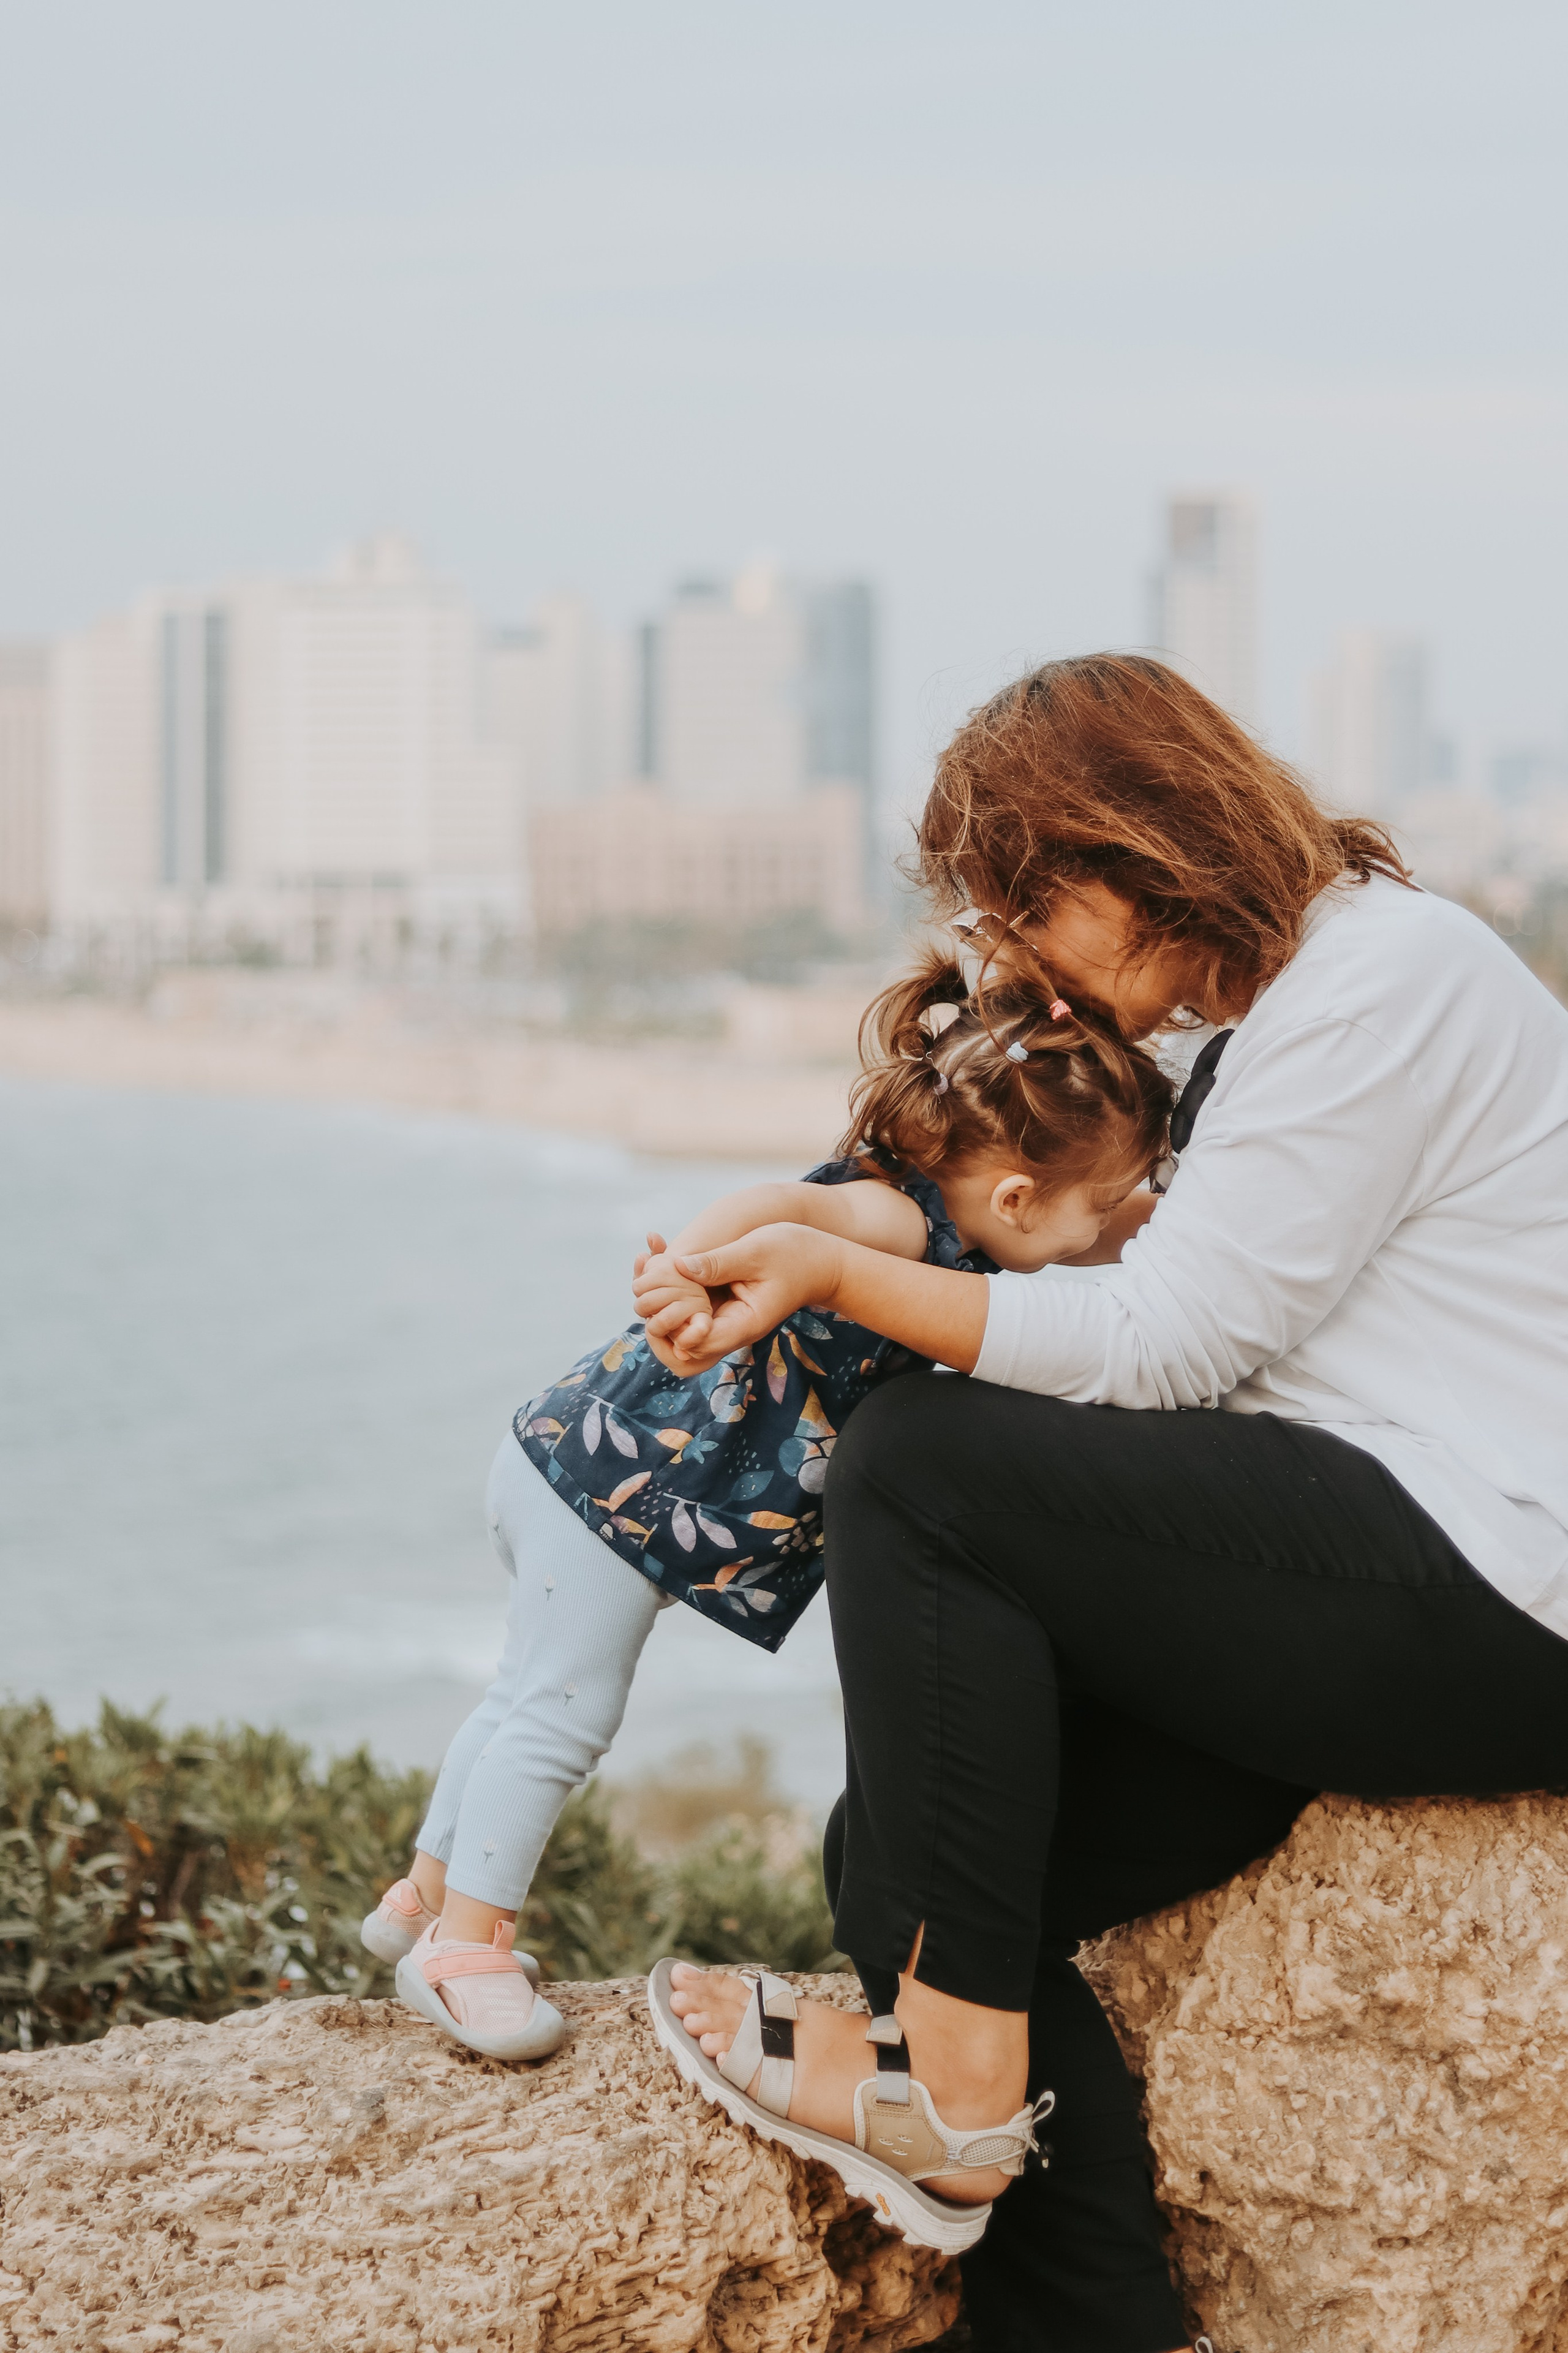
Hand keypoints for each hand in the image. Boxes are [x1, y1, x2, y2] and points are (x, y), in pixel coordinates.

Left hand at [632, 1223, 844, 1374]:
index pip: (697, 1344)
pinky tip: (660, 1258)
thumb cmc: (796, 1254)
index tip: (663, 1295)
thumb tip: (678, 1266)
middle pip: (682, 1349)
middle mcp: (731, 1330)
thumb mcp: (757, 1250)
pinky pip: (689, 1311)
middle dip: (658, 1322)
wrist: (821, 1262)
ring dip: (660, 1304)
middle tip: (643, 1283)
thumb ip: (719, 1262)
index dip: (672, 1325)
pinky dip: (672, 1291)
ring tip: (646, 1264)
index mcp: (743, 1324)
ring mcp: (726, 1321)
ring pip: (680, 1331)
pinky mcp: (722, 1308)